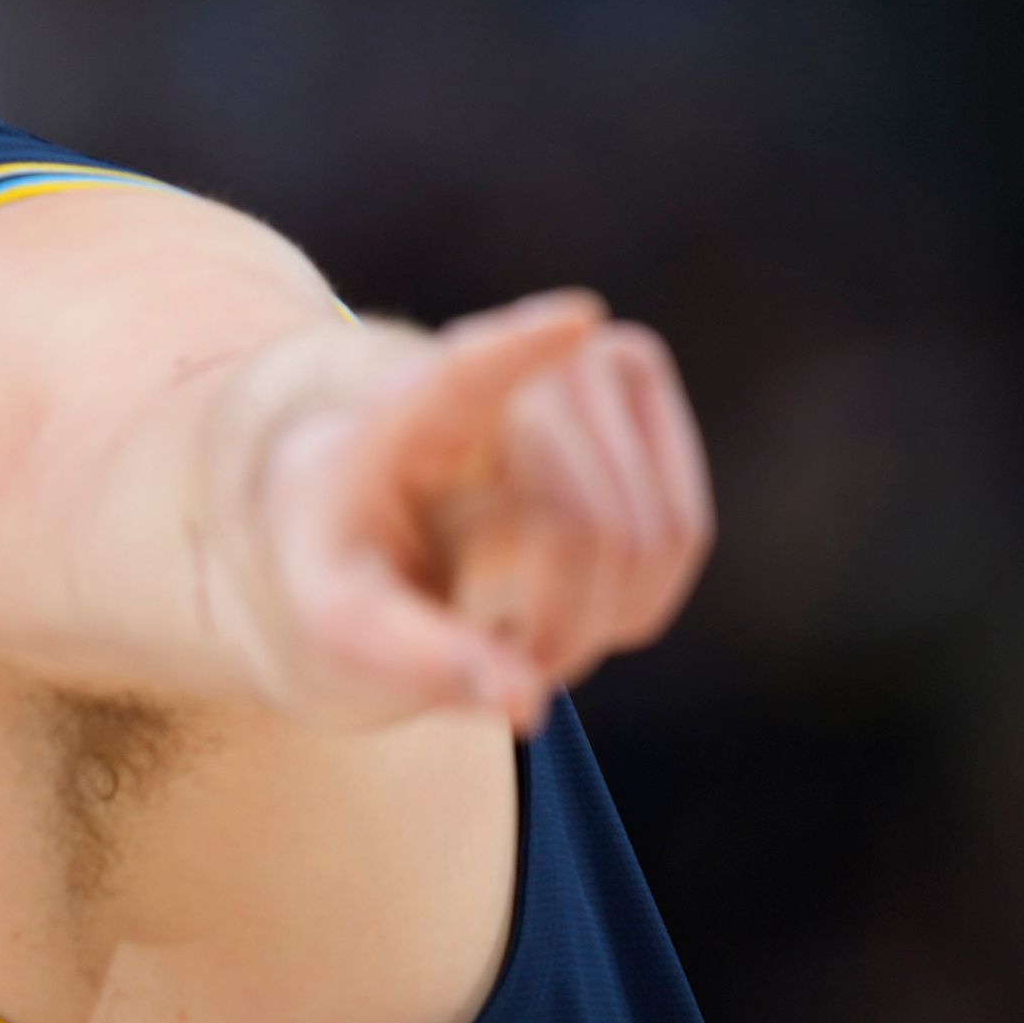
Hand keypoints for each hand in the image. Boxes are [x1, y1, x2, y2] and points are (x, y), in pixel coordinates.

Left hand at [243, 291, 712, 731]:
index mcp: (395, 416)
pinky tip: (579, 602)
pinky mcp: (633, 372)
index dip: (518, 352)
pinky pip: (683, 531)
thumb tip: (525, 700)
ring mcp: (574, 356)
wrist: (371, 496)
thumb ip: (416, 658)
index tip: (576, 322)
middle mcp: (494, 365)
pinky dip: (640, 600)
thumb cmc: (346, 560)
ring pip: (647, 536)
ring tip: (521, 633)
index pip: (459, 376)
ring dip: (600, 625)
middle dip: (557, 630)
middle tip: (500, 670)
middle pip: (578, 523)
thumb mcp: (340, 625)